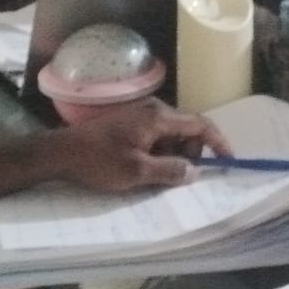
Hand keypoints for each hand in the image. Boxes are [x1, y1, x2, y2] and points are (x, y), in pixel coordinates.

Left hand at [51, 98, 231, 192]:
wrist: (60, 153)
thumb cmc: (99, 161)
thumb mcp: (137, 171)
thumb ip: (170, 171)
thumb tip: (195, 171)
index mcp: (159, 117)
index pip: (200, 124)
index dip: (218, 142)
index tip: (228, 161)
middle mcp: (154, 110)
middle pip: (187, 129)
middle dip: (191, 153)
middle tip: (179, 178)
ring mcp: (141, 115)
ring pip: (171, 135)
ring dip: (172, 156)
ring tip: (156, 177)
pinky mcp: (130, 124)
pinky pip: (156, 137)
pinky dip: (159, 153)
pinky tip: (145, 170)